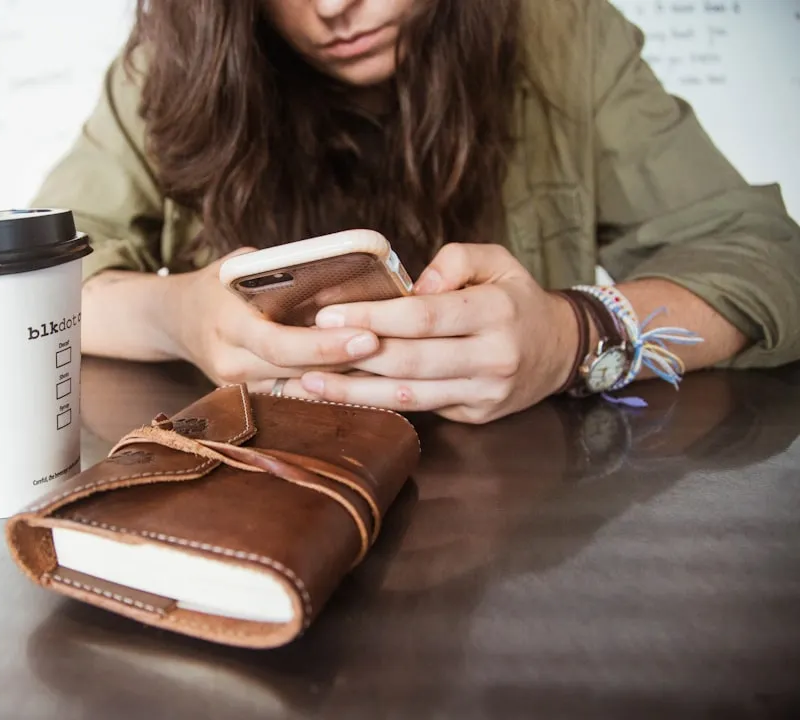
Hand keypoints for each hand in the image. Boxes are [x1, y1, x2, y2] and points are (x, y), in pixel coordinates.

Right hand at [166, 248, 382, 387]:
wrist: (175, 321)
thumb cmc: (216, 286)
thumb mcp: (238, 267)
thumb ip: (278, 270)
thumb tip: (337, 269)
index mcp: (227, 327)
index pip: (280, 345)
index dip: (326, 345)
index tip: (368, 336)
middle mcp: (232, 366)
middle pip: (300, 373)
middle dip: (348, 363)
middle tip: (393, 350)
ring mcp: (241, 390)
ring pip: (304, 391)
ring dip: (347, 379)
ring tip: (392, 365)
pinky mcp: (252, 401)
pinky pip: (298, 397)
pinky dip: (331, 387)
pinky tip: (367, 378)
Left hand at [290, 243, 579, 423]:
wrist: (561, 350)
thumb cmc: (516, 298)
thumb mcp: (497, 262)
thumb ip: (455, 260)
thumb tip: (414, 284)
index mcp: (497, 312)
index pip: (425, 317)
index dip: (374, 317)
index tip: (328, 315)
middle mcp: (493, 357)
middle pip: (412, 360)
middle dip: (354, 356)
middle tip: (304, 348)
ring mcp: (484, 393)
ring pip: (410, 396)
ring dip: (355, 392)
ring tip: (308, 382)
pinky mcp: (475, 416)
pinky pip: (420, 411)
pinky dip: (377, 405)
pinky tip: (342, 397)